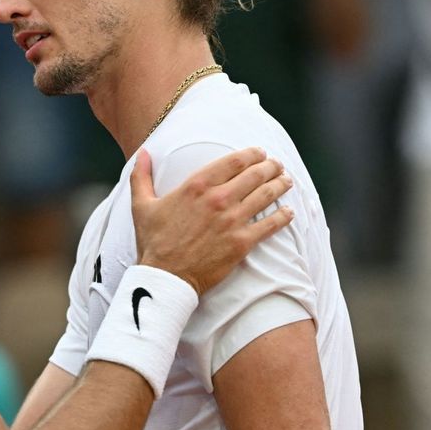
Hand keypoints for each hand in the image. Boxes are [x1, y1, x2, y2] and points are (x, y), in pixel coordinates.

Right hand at [130, 148, 293, 294]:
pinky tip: (289, 212)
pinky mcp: (242, 243)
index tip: (259, 152)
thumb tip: (143, 153)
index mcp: (196, 186)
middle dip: (270, 166)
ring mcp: (232, 221)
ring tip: (286, 180)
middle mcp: (218, 199)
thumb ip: (141, 176)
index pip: (234, 161)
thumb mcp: (142, 205)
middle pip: (254, 174)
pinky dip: (283, 216)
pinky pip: (270, 225)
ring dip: (280, 185)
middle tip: (277, 165)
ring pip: (266, 195)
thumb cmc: (153, 242)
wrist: (165, 277)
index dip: (251, 154)